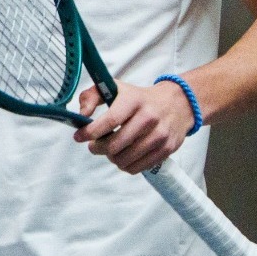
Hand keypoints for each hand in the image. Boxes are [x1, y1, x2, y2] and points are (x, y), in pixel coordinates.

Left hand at [74, 81, 194, 173]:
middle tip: (94, 146)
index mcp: (133, 100)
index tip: (78, 137)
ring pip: (125, 159)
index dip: (91, 132)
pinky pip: (139, 167)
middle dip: (98, 148)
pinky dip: (126, 165)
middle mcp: (149, 117)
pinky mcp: (167, 148)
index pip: (110, 120)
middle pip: (115, 144)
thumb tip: (81, 115)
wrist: (177, 103)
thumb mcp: (114, 88)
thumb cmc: (138, 98)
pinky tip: (123, 156)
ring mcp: (160, 134)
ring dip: (111, 158)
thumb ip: (91, 96)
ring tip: (109, 150)